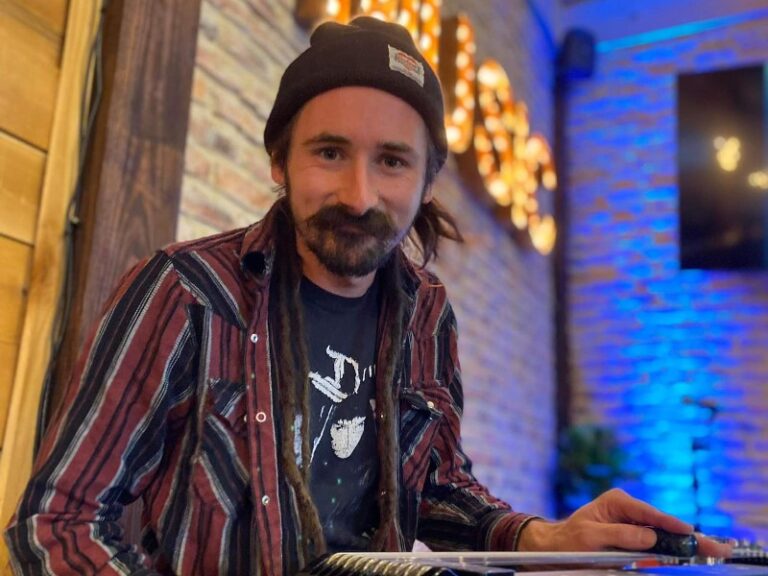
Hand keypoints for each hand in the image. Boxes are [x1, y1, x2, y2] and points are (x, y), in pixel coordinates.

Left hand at [517, 488, 732, 557]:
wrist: (556, 547)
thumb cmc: (570, 540)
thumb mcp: (591, 537)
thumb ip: (621, 535)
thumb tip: (651, 536)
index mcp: (617, 501)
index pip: (650, 513)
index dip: (672, 525)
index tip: (690, 533)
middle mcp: (628, 509)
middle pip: (662, 524)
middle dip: (688, 535)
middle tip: (716, 546)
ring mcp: (632, 523)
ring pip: (663, 534)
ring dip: (685, 544)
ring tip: (711, 549)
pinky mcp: (633, 538)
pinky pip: (656, 544)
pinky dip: (672, 550)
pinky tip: (690, 551)